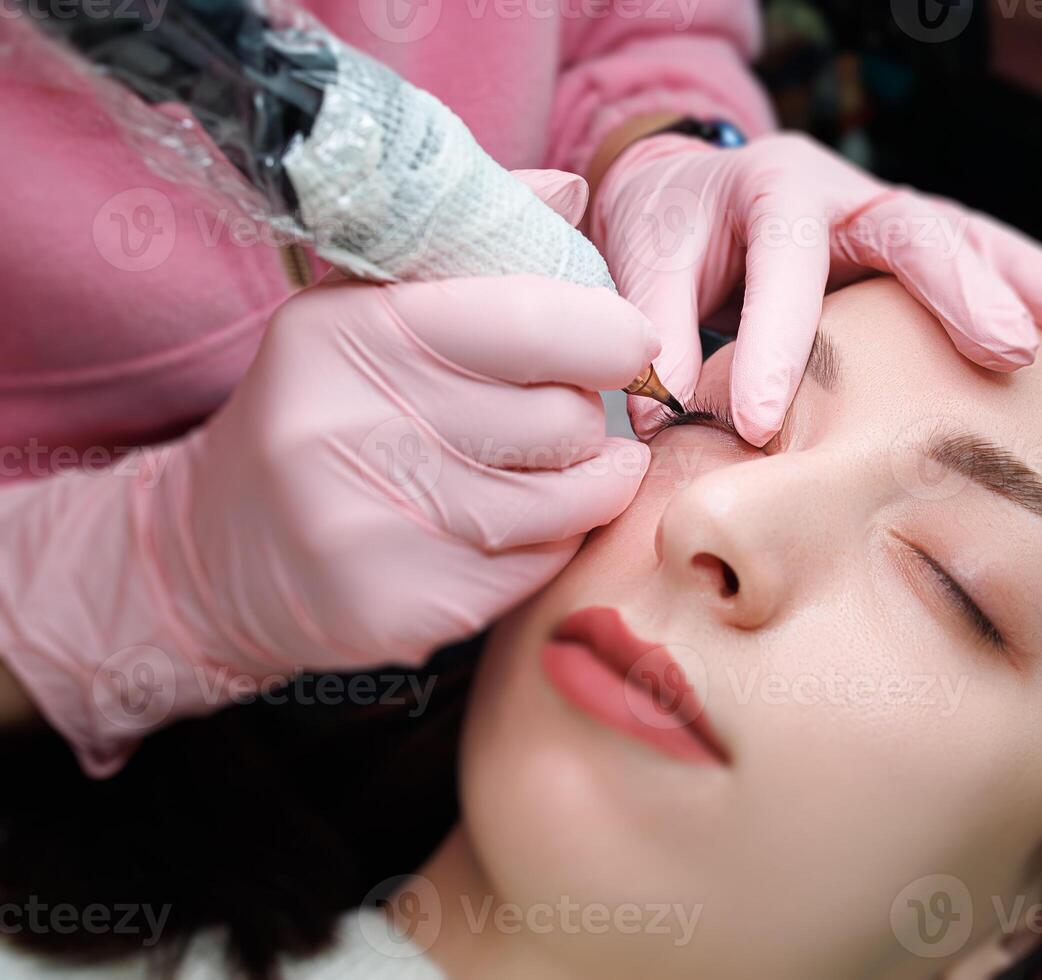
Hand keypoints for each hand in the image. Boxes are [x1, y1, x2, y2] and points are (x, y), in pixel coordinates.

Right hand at [0, 171, 654, 773]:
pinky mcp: (401, 609)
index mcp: (352, 330)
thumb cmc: (323, 411)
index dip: (609, 334)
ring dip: (581, 487)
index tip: (626, 343)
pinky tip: (500, 531)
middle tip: (555, 417)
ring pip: (568, 502)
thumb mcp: (367, 308)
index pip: (533, 319)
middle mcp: (351, 427)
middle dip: (585, 417)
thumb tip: (572, 192)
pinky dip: (546, 548)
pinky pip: (540, 569)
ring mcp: (373, 527)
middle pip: (565, 419)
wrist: (217, 552)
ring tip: (543, 472)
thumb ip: (473, 248)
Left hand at [591, 132, 1041, 444]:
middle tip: (1009, 351)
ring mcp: (885, 215)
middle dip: (964, 288)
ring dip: (1029, 279)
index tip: (764, 424)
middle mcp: (843, 192)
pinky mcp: (907, 246)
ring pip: (967, 237)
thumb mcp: (644, 258)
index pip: (784, 264)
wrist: (688, 189)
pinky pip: (977, 256)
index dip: (776, 343)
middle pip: (914, 228)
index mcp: (771, 188)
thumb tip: (666, 409)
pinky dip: (1034, 281)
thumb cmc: (670, 226)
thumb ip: (659, 325)